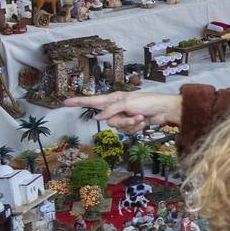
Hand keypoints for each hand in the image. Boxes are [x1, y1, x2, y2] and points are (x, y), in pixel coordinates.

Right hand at [65, 91, 182, 134]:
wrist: (164, 110)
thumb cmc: (147, 102)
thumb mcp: (127, 103)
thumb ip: (111, 110)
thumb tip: (97, 118)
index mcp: (113, 99)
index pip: (92, 101)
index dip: (78, 102)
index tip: (65, 102)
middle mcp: (116, 108)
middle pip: (108, 121)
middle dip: (121, 120)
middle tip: (133, 115)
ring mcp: (123, 117)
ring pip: (117, 128)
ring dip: (130, 124)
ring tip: (140, 117)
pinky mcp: (131, 125)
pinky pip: (127, 131)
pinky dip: (135, 128)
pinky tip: (143, 122)